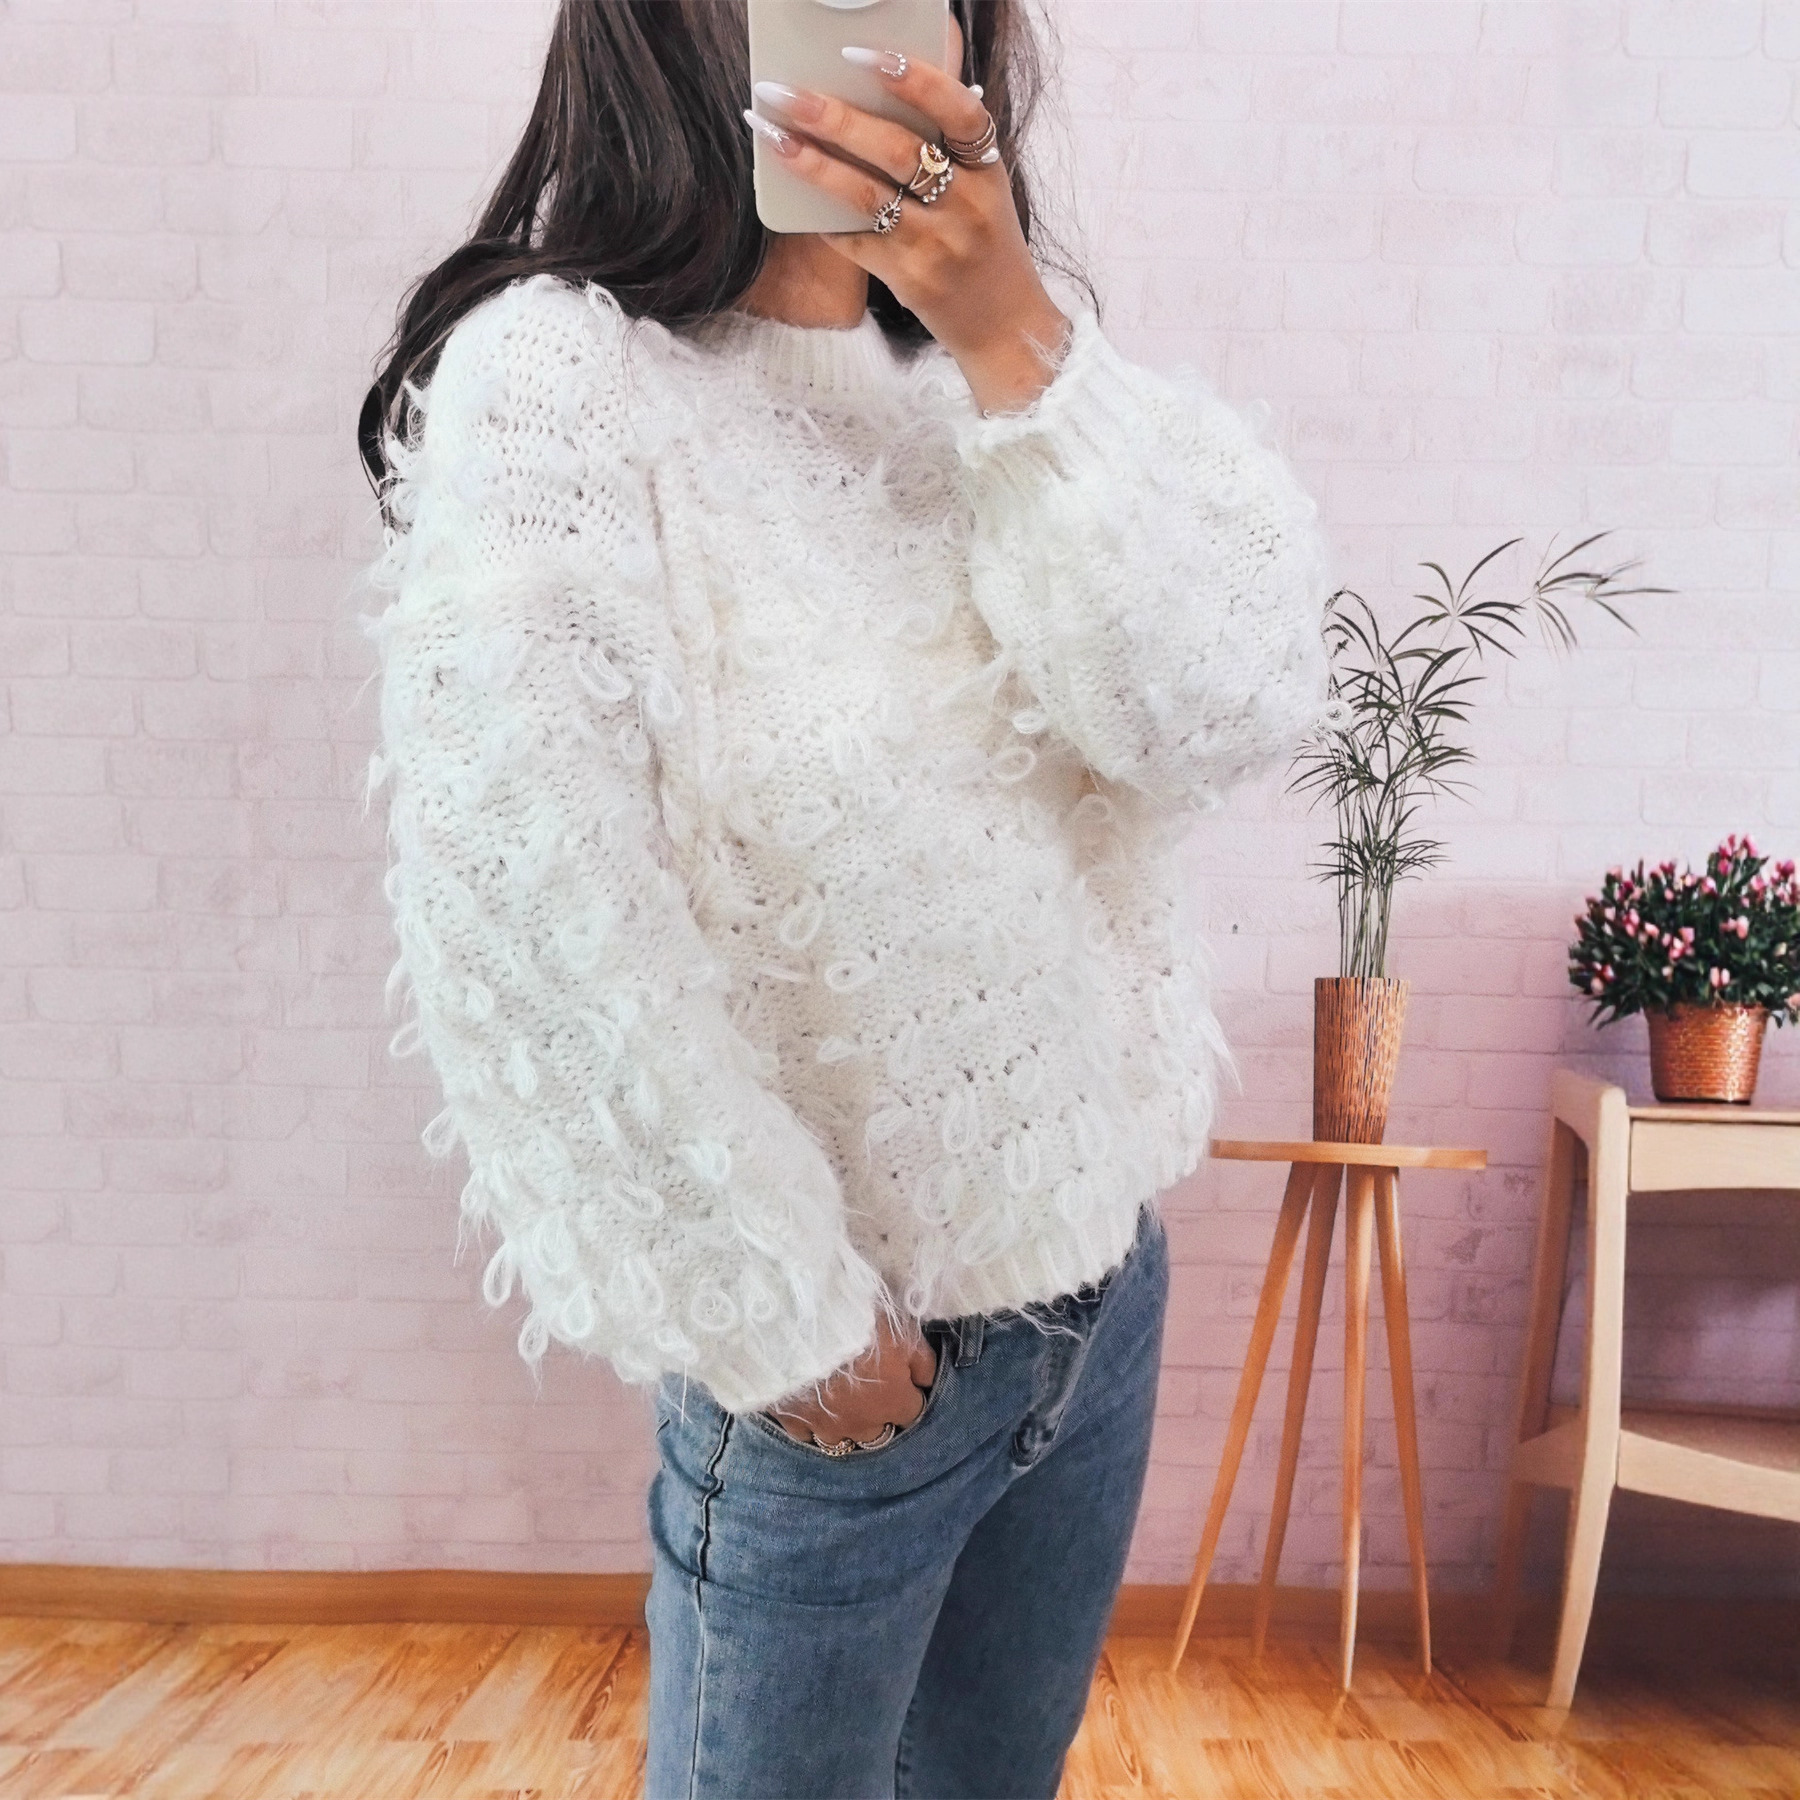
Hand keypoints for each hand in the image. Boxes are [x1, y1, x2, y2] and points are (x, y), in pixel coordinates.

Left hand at [744, 51, 1070, 414]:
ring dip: (814, 163)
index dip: (915, 78)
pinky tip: (794, 199)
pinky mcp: (911, 278)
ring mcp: (938, 244)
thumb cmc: (986, 248)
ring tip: (774, 136)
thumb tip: (874, 101)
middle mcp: (966, 205)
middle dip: (835, 116)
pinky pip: (856, 241)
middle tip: (786, 92)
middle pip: (896, 149)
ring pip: (866, 194)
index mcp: (988, 171)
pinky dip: (825, 219)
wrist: (1006, 327)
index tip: (864, 55)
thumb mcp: (984, 192)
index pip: (958, 111)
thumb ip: (946, 150)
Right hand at [763, 1309, 937, 1448]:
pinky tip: (810, 1408)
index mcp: (892, 1403)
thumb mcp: (905, 1332)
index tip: (903, 1384)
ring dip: (846, 1426)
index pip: (912, 1415)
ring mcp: (826, 1427)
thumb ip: (923, 1363)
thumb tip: (928, 1384)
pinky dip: (812, 1425)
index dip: (909, 1398)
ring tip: (840, 1406)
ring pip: (842, 1441)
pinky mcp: (794, 1423)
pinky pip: (807, 1435)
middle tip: (872, 1395)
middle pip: (878, 1434)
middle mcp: (863, 1424)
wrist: (802, 1323)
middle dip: (879, 1419)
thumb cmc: (862, 1323)